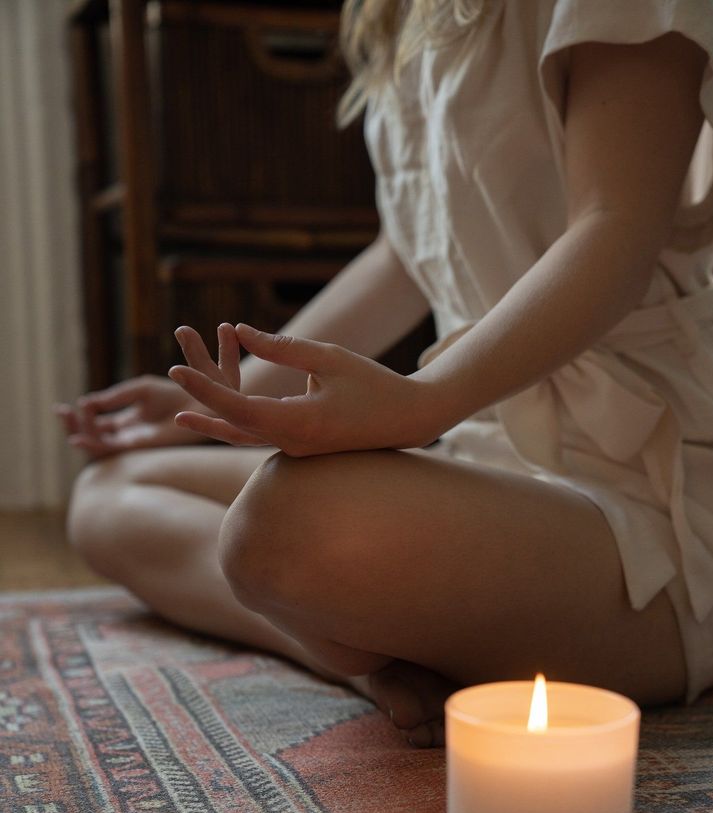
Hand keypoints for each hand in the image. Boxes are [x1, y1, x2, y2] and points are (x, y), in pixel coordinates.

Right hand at [55, 374, 212, 457]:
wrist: (198, 403)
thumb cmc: (176, 395)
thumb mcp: (139, 390)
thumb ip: (114, 397)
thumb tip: (86, 403)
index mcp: (128, 420)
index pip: (97, 422)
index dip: (80, 415)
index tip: (69, 405)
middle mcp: (128, 434)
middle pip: (93, 435)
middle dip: (74, 425)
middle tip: (61, 412)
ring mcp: (132, 441)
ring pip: (98, 444)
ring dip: (79, 433)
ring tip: (68, 419)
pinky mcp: (138, 446)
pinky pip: (111, 450)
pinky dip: (93, 445)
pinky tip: (79, 437)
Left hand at [169, 322, 437, 456]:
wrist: (410, 419)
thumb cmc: (374, 384)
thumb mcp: (327, 357)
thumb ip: (281, 347)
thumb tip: (240, 331)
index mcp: (298, 422)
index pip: (237, 407)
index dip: (203, 389)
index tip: (177, 368)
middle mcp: (293, 443)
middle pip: (234, 426)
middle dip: (202, 401)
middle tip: (173, 375)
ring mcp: (298, 450)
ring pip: (245, 438)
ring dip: (214, 421)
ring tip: (181, 415)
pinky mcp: (303, 447)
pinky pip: (261, 438)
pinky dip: (237, 425)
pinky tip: (220, 418)